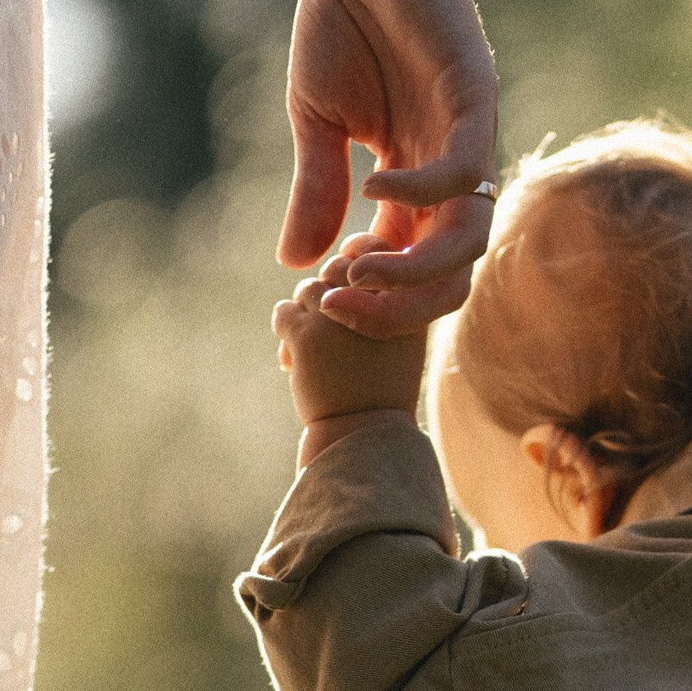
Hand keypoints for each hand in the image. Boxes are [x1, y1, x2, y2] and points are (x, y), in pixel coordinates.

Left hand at [275, 269, 426, 435]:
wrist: (362, 442)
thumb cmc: (380, 394)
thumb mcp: (399, 343)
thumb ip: (381, 299)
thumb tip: (342, 261)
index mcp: (407, 300)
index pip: (374, 249)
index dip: (354, 265)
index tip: (351, 294)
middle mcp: (376, 300)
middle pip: (336, 269)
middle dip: (328, 295)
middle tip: (331, 333)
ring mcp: (340, 315)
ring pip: (307, 290)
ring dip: (306, 318)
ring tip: (316, 354)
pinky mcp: (307, 334)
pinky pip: (283, 312)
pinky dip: (286, 334)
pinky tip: (298, 361)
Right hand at [279, 0, 499, 338]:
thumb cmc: (346, 21)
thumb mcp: (318, 118)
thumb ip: (316, 188)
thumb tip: (293, 263)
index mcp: (416, 187)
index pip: (410, 271)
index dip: (372, 302)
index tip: (320, 302)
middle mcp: (451, 175)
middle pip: (450, 275)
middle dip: (398, 308)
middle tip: (339, 308)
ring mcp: (469, 139)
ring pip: (467, 239)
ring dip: (414, 270)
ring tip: (357, 268)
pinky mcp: (476, 97)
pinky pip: (465, 171)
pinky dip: (421, 192)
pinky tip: (372, 183)